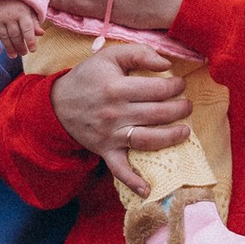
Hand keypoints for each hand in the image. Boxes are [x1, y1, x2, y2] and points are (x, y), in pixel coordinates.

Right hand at [0, 0, 41, 58]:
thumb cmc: (18, 4)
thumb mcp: (28, 10)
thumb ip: (34, 22)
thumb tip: (41, 34)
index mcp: (22, 12)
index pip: (27, 28)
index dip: (30, 40)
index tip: (33, 50)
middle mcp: (9, 15)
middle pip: (15, 35)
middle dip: (20, 46)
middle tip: (23, 53)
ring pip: (4, 36)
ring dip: (9, 48)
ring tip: (14, 55)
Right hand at [49, 44, 193, 195]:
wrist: (57, 105)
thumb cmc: (88, 78)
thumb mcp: (109, 56)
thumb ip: (139, 53)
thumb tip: (167, 64)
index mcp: (116, 88)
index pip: (157, 89)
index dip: (175, 87)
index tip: (180, 85)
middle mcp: (115, 113)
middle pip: (157, 114)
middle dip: (179, 109)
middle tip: (187, 106)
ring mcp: (110, 135)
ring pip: (147, 140)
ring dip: (170, 138)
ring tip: (185, 132)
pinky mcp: (105, 151)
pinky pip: (120, 169)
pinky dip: (133, 181)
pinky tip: (148, 190)